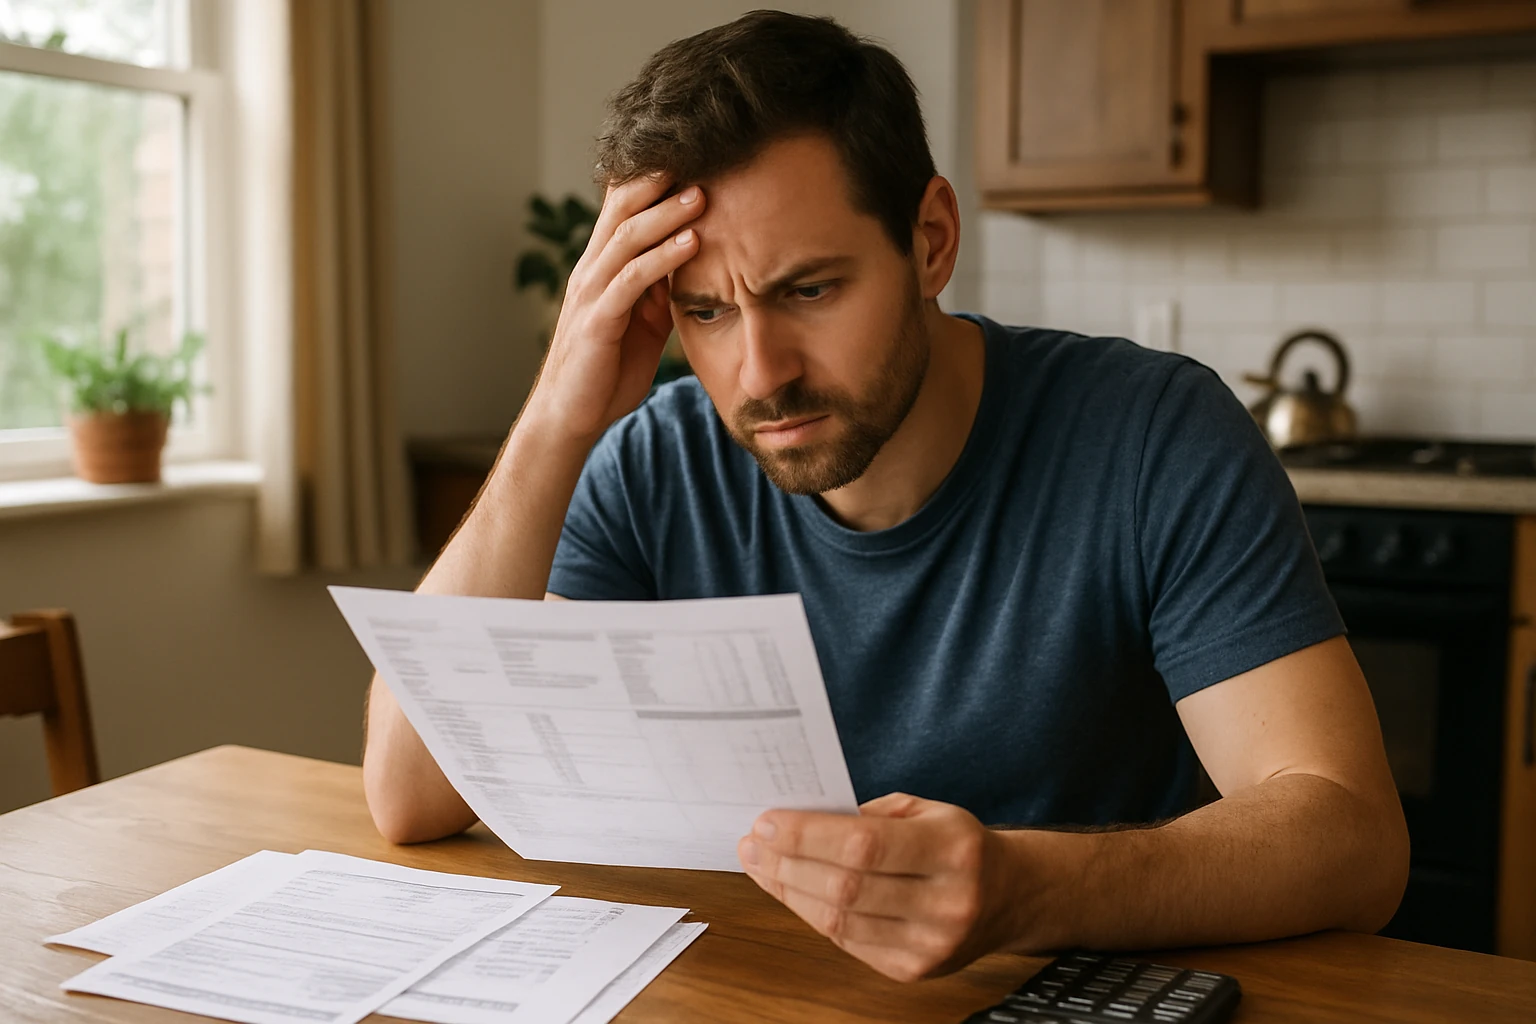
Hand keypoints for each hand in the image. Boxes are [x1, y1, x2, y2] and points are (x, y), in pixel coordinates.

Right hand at [523, 175, 703, 443]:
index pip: (623, 210)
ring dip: (667, 214)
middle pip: (621, 211)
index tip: (692, 159)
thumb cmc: (607, 370)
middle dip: (659, 182)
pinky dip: (663, 258)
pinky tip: (692, 243)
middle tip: (699, 157)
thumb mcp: (642, 323)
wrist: (571, 417)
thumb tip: (691, 264)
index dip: (652, 182)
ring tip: (703, 194)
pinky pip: (633, 280)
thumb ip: (659, 290)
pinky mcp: (598, 321)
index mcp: (601, 268)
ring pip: (627, 239)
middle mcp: (591, 271)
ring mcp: (591, 294)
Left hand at [738, 793, 1027, 981]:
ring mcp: (931, 944)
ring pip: (840, 920)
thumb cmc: (959, 846)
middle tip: (753, 843)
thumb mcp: (928, 811)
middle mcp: (946, 901)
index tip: (768, 822)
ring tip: (761, 865)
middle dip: (788, 862)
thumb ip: (868, 814)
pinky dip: (812, 914)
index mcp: (953, 850)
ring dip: (789, 890)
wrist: (1010, 896)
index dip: (808, 835)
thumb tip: (799, 819)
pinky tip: (792, 890)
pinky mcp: (914, 970)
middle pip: (846, 886)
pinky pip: (847, 941)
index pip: (864, 844)